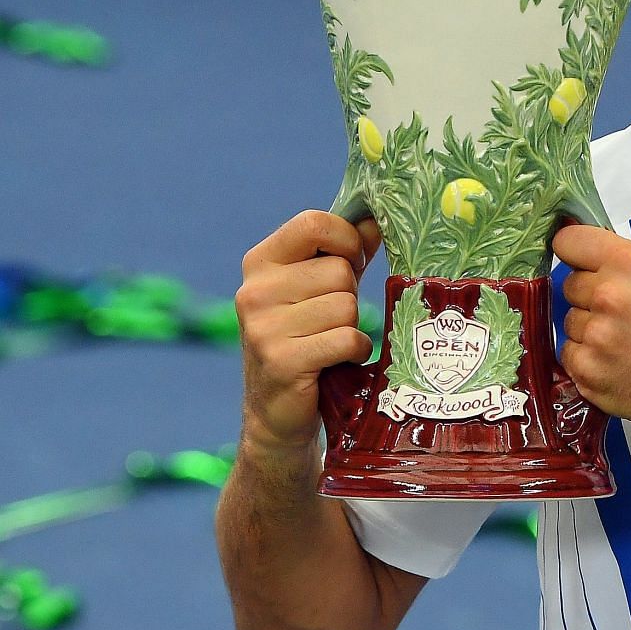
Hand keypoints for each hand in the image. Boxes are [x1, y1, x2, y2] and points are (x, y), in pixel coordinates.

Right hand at [236, 211, 379, 457]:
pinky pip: (347, 339)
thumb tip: (376, 219)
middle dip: (349, 297)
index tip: (352, 261)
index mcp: (260, 262)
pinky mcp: (282, 361)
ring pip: (346, 306)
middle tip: (330, 321)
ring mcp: (263, 327)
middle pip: (339, 271)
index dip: (346, 240)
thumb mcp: (321, 287)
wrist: (276, 410)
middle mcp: (254, 291)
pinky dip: (354, 351)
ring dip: (351, 328)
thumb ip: (347, 252)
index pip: (314, 223)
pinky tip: (336, 361)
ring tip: (329, 343)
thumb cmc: (307, 338)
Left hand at [553, 224, 630, 453]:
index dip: (574, 252)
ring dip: (589, 329)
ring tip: (622, 341)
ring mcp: (595, 335)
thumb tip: (580, 249)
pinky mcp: (585, 369)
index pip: (568, 241)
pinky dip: (588, 358)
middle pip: (568, 284)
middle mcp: (609, 295)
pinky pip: (569, 352)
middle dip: (589, 296)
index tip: (581, 263)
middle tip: (622, 314)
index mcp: (630, 264)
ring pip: (569, 320)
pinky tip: (615, 362)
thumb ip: (622, 259)